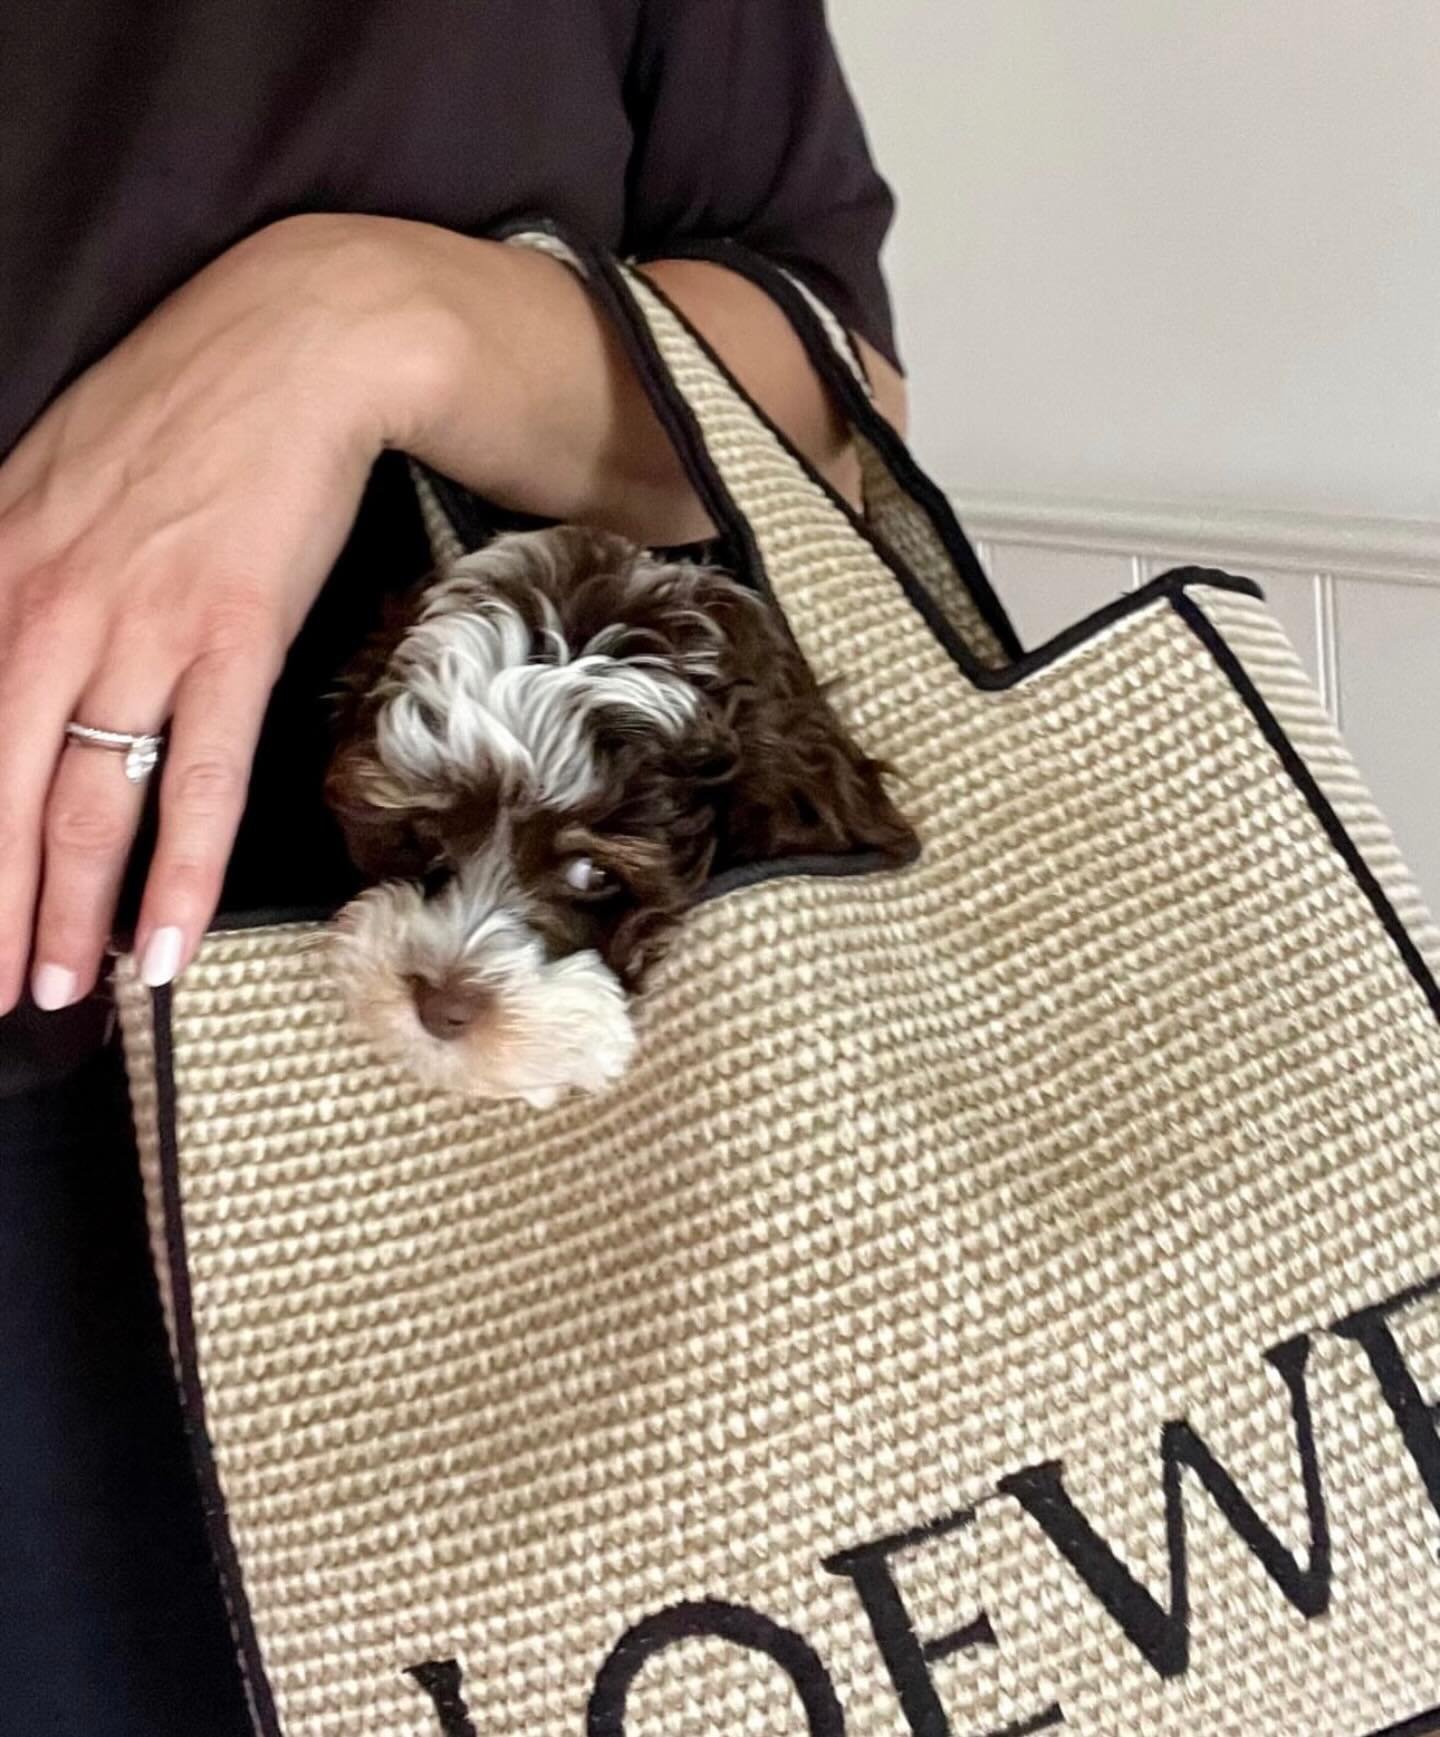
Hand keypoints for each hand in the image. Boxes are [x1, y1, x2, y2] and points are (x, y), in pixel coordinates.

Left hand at [0, 214, 432, 1013]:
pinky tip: (166, 948)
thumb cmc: (174, 416)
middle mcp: (45, 612)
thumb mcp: (44, 485)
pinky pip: (199, 782)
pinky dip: (180, 876)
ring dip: (70, 915)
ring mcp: (139, 631)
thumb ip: (11, 582)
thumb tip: (8, 675)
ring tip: (64, 992)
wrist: (291, 348)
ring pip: (87, 805)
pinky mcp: (231, 640)